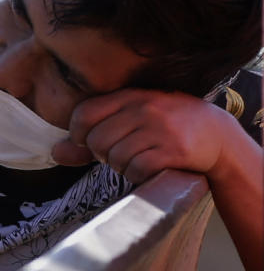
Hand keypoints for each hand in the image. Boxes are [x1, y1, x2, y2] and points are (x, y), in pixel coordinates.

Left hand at [52, 88, 232, 183]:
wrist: (216, 135)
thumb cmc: (165, 127)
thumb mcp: (131, 119)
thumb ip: (93, 135)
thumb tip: (55, 153)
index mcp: (130, 95)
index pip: (84, 113)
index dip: (78, 134)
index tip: (89, 143)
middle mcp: (144, 108)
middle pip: (97, 141)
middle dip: (102, 155)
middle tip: (119, 154)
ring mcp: (160, 129)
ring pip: (116, 158)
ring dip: (122, 167)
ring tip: (137, 160)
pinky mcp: (174, 150)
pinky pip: (138, 169)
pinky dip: (138, 176)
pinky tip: (149, 170)